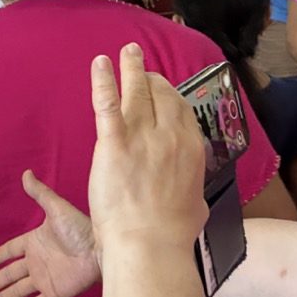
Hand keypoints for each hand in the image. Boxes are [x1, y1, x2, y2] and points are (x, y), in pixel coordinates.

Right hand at [0, 170, 99, 296]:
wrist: (101, 250)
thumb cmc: (81, 227)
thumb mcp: (57, 209)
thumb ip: (40, 194)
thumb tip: (26, 173)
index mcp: (34, 242)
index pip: (11, 250)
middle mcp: (37, 262)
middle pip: (9, 274)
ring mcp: (45, 278)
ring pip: (17, 291)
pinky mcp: (55, 292)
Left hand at [88, 44, 207, 255]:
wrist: (150, 245)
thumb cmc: (173, 234)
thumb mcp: (196, 208)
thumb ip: (194, 195)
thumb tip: (196, 200)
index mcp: (191, 149)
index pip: (181, 110)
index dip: (170, 96)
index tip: (162, 89)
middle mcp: (171, 136)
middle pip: (162, 95)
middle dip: (151, 79)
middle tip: (141, 67)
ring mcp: (143, 137)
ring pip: (138, 92)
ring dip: (132, 68)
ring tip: (128, 51)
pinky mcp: (115, 144)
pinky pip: (108, 104)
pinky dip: (103, 80)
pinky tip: (100, 64)